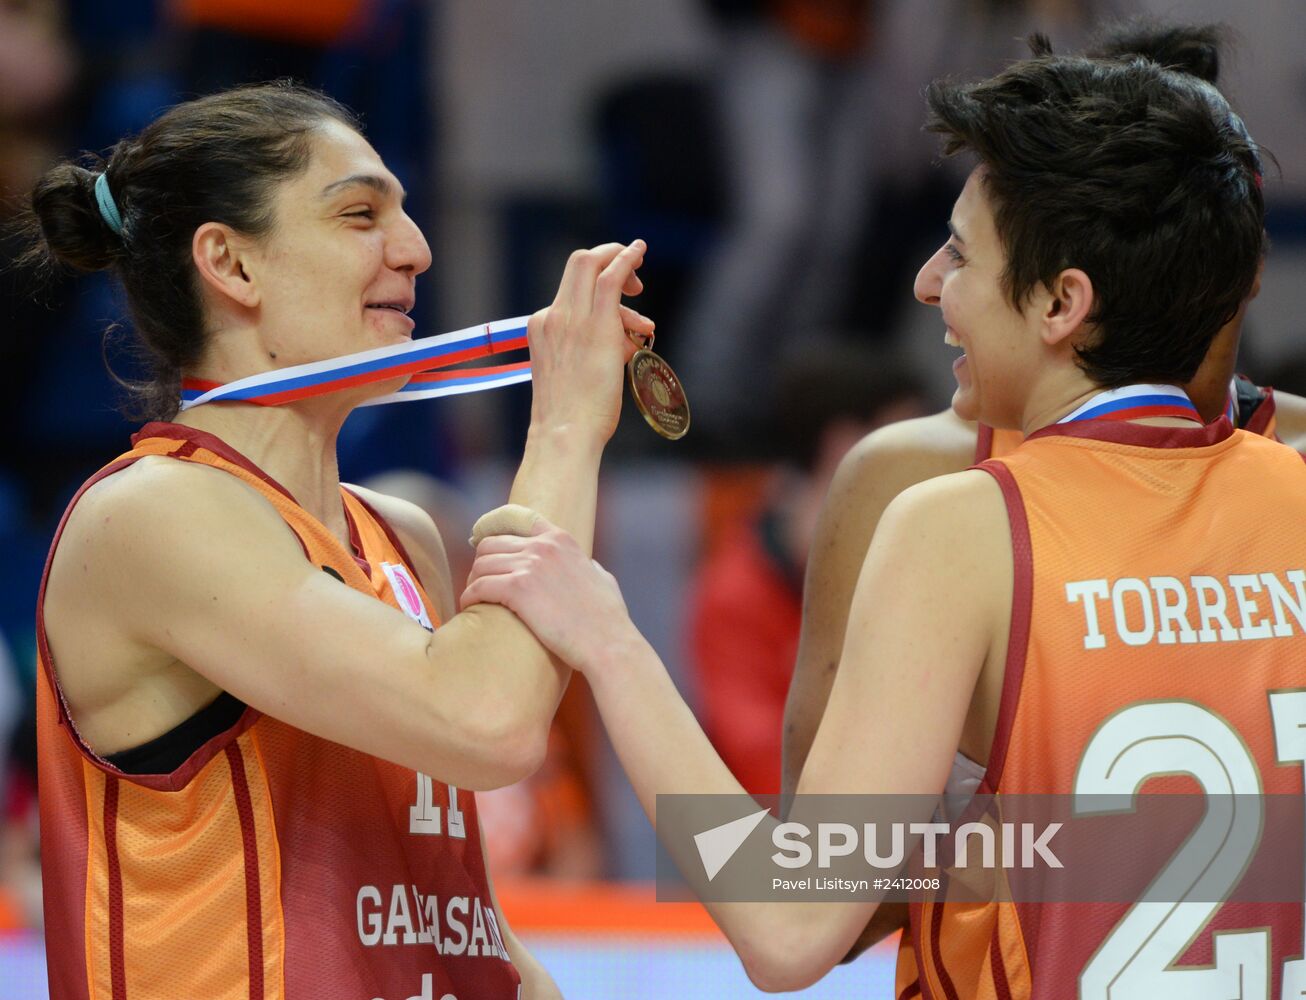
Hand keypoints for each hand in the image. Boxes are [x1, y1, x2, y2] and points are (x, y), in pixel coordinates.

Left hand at [460, 517, 639, 673]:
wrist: (607, 643)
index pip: (520, 519)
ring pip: (480, 565)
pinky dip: (469, 597)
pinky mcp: (518, 589)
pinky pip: (478, 587)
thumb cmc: (608, 620)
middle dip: (481, 564)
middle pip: (490, 544)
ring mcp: (530, 565)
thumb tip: (588, 567)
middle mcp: (543, 546)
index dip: (497, 531)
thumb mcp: (604, 579)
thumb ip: (590, 567)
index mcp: (562, 539)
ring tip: (474, 599)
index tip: (486, 548)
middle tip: (479, 584)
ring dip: (473, 582)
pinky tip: (469, 608)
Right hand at [526, 240, 652, 443]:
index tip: (620, 297)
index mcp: (541, 327)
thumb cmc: (572, 417)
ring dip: (623, 265)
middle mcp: (552, 317)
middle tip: (634, 282)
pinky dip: (626, 259)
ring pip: (593, 264)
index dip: (597, 283)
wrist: (564, 433)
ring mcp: (571, 319)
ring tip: (642, 298)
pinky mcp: (596, 326)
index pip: (570, 289)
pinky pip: (610, 278)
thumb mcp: (573, 374)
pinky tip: (639, 250)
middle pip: (579, 263)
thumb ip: (593, 349)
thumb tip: (626, 338)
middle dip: (609, 258)